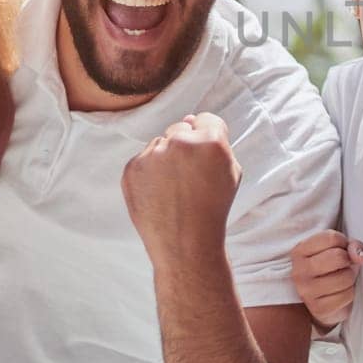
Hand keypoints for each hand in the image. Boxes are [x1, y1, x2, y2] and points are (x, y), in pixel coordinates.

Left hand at [121, 113, 241, 265]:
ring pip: (160, 144)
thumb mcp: (231, 173)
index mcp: (211, 142)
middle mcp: (180, 143)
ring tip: (174, 189)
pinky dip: (149, 172)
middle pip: (181, 128)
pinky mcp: (132, 168)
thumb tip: (189, 120)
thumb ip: (217, 143)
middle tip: (189, 176)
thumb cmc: (212, 209)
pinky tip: (160, 193)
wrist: (185, 243)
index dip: (208, 137)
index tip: (205, 156)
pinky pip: (142, 159)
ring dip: (166, 158)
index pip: (207, 119)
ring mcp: (153, 155)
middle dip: (185, 145)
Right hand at [290, 230, 362, 330]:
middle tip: (343, 266)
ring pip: (345, 277)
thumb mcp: (340, 250)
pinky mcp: (318, 309)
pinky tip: (340, 293)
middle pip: (338, 257)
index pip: (331, 238)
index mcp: (300, 251)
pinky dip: (349, 294)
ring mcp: (306, 291)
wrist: (325, 300)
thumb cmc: (333, 269)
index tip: (341, 250)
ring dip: (350, 278)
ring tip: (341, 280)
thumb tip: (361, 256)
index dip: (344, 243)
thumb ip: (352, 245)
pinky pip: (346, 296)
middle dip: (348, 261)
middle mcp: (299, 271)